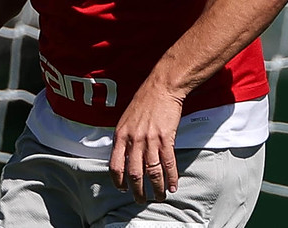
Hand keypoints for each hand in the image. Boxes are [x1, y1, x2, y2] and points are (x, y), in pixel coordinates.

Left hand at [109, 82, 183, 203]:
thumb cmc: (143, 102)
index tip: (123, 189)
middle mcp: (133, 140)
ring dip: (156, 188)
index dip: (118, 181)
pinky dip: (171, 178)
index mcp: (121, 135)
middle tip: (141, 200)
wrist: (161, 88)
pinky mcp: (166, 138)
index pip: (115, 165)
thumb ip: (124, 138)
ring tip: (158, 197)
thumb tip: (123, 157)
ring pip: (152, 172)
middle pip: (134, 174)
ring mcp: (150, 140)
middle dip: (137, 191)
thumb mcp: (125, 119)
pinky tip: (172, 186)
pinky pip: (168, 163)